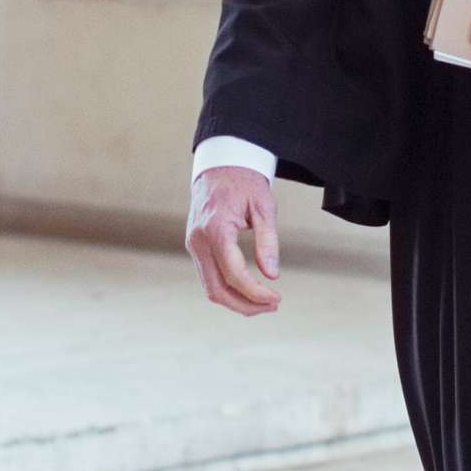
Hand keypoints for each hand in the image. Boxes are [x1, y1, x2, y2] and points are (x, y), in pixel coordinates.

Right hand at [186, 166, 281, 315]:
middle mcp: (198, 241)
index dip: (256, 292)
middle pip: (217, 289)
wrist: (220, 165)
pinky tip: (248, 291)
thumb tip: (272, 275)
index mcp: (215, 229)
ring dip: (236, 301)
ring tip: (264, 302)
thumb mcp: (263, 207)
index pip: (234, 274)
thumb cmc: (244, 182)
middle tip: (273, 305)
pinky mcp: (195, 246)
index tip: (277, 298)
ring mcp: (193, 245)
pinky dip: (228, 289)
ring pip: (210, 287)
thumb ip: (268, 241)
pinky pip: (208, 276)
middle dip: (245, 305)